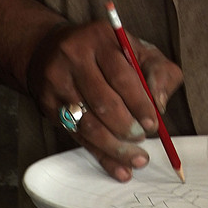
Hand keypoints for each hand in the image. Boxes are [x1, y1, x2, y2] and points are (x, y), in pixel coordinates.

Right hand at [26, 19, 182, 180]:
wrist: (53, 49)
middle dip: (126, 126)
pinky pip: (77, 137)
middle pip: (102, 101)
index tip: (153, 124)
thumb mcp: (138, 49)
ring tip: (136, 158)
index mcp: (101, 39)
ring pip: (87, 123)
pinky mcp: (48, 105)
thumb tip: (160, 104)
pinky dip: (101, 156)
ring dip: (115, 147)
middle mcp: (75, 58)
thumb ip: (159, 71)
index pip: (122, 76)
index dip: (139, 104)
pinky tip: (119, 168)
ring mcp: (57, 82)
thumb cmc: (106, 52)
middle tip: (142, 138)